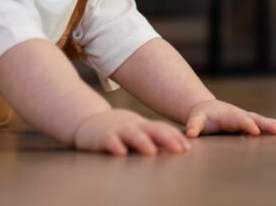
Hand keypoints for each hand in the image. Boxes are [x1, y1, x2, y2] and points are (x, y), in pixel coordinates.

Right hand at [73, 109, 190, 156]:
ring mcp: (117, 131)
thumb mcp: (137, 130)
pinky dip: (116, 147)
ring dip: (143, 143)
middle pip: (152, 130)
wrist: (88, 122)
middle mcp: (132, 126)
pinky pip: (110, 141)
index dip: (174, 137)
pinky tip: (121, 153)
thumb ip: (154, 137)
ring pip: (132, 135)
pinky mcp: (102, 137)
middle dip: (167, 139)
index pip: (161, 129)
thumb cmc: (118, 130)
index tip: (187, 147)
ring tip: (152, 152)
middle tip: (179, 149)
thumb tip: (179, 148)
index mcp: (142, 126)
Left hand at [184, 99, 275, 137]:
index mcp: (227, 116)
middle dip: (267, 125)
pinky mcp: (250, 120)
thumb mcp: (195, 121)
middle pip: (255, 118)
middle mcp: (239, 114)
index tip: (256, 131)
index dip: (247, 124)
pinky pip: (264, 122)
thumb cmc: (201, 117)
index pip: (239, 120)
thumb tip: (190, 135)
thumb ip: (193, 126)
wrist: (205, 108)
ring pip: (262, 119)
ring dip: (274, 125)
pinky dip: (275, 125)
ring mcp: (246, 117)